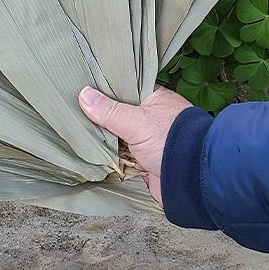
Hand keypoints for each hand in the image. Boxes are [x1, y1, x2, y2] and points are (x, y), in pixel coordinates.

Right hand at [78, 86, 191, 204]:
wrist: (192, 180)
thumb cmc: (170, 141)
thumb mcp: (136, 121)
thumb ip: (109, 110)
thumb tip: (83, 94)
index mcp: (155, 100)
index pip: (125, 89)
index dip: (105, 91)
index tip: (83, 90)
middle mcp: (153, 119)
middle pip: (120, 114)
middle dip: (102, 118)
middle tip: (76, 112)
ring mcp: (149, 141)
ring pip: (119, 137)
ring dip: (106, 140)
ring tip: (80, 132)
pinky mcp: (146, 162)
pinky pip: (123, 157)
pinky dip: (112, 157)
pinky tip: (95, 153)